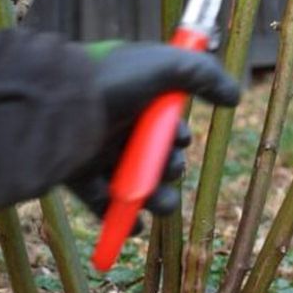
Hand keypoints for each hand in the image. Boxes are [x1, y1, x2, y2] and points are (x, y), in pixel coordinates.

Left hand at [67, 42, 239, 224]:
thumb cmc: (115, 81)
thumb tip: (234, 96)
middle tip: (169, 166)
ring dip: (156, 196)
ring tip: (160, 201)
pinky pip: (104, 205)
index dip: (179, 134)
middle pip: (157, 155)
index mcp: (137, 95)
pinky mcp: (78, 175)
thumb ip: (206, 75)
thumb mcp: (170, 66)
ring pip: (137, 183)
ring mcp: (97, 150)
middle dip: (172, 166)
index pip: (166, 121)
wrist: (58, 105)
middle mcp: (119, 122)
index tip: (180, 136)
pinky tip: (135, 226)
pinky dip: (120, 220)